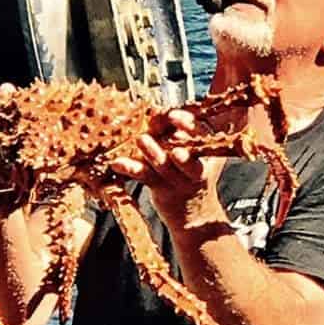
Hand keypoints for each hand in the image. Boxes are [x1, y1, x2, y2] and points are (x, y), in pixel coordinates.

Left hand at [110, 110, 225, 228]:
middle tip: (166, 125)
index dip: (187, 123)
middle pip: (188, 150)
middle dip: (178, 138)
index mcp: (206, 151)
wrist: (195, 214)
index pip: (200, 133)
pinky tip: (117, 163)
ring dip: (152, 151)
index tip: (172, 115)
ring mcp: (179, 180)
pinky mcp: (162, 190)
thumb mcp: (196, 152)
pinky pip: (145, 177)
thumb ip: (180, 132)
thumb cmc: (190, 173)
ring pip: (165, 165)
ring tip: (141, 139)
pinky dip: (130, 168)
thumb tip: (155, 111)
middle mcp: (196, 166)